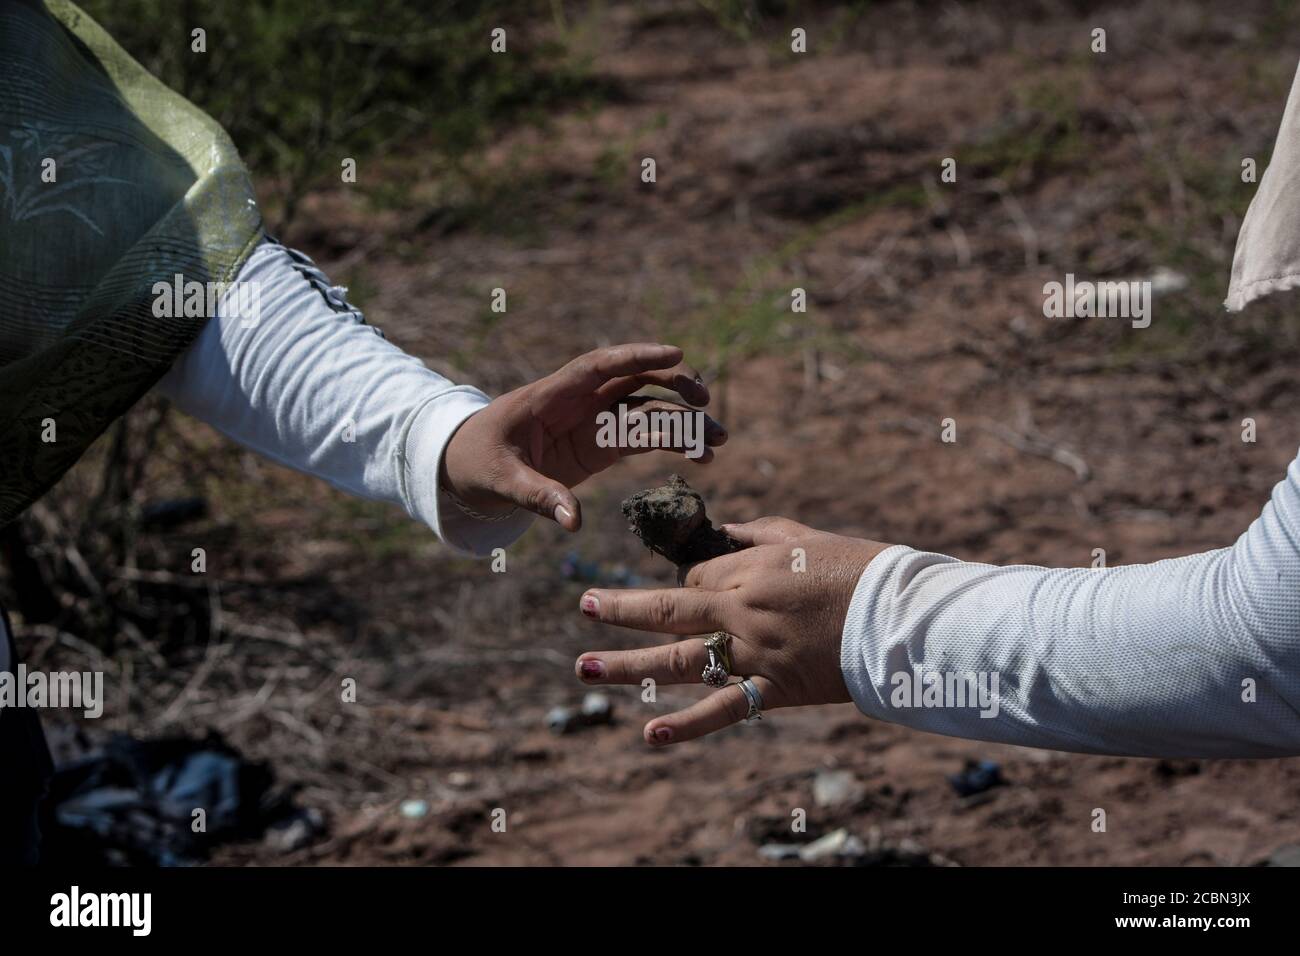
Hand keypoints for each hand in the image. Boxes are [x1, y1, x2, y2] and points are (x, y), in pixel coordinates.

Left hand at [440, 343, 724, 529]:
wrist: (466, 470)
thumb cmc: (476, 464)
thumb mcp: (500, 480)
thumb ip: (538, 496)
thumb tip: (573, 521)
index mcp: (551, 397)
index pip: (599, 367)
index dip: (636, 357)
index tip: (675, 354)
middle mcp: (578, 403)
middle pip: (634, 381)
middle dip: (672, 385)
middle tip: (705, 401)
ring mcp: (591, 423)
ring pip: (646, 410)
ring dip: (682, 421)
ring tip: (718, 440)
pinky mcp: (599, 446)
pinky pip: (642, 437)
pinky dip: (671, 442)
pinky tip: (700, 455)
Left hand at [573, 517, 891, 745]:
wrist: (901, 617)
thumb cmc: (859, 569)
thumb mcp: (804, 538)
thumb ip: (755, 534)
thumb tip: (719, 531)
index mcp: (748, 568)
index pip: (695, 577)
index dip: (690, 582)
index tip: (697, 588)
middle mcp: (741, 609)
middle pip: (666, 609)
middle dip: (620, 608)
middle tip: (583, 606)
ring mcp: (753, 652)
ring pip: (678, 659)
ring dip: (627, 664)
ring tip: (583, 667)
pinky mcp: (774, 689)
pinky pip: (725, 709)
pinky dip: (687, 725)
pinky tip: (650, 734)